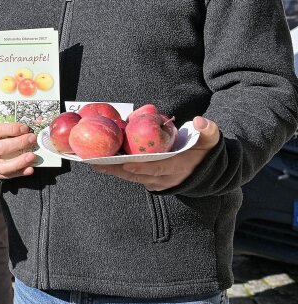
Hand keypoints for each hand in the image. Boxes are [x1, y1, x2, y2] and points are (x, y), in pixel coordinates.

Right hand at [0, 122, 37, 178]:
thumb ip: (8, 130)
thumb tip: (27, 131)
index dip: (12, 129)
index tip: (25, 128)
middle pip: (2, 148)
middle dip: (20, 143)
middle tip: (32, 139)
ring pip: (4, 166)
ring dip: (20, 161)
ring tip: (32, 156)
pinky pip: (9, 175)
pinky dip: (20, 172)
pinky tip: (30, 169)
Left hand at [95, 116, 219, 190]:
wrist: (206, 171)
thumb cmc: (204, 151)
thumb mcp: (211, 140)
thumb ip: (208, 130)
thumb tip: (199, 121)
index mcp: (178, 167)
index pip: (158, 168)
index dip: (142, 167)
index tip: (126, 163)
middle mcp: (165, 178)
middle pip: (137, 176)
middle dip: (116, 170)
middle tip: (96, 162)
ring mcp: (156, 182)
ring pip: (131, 177)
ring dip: (112, 171)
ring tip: (92, 162)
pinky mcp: (149, 181)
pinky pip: (130, 176)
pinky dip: (116, 170)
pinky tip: (100, 163)